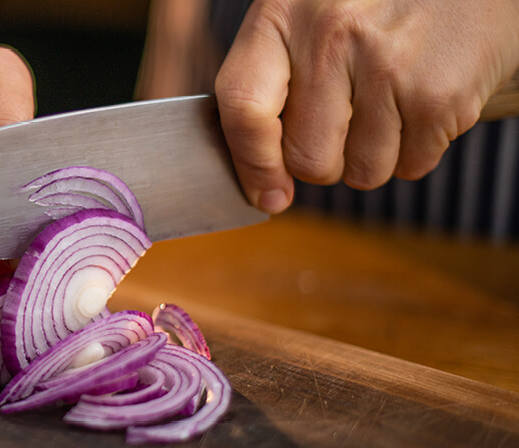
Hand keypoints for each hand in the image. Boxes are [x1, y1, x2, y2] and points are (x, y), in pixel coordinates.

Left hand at [215, 0, 518, 213]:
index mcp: (281, 15)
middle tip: (347, 123)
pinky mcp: (437, 93)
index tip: (268, 195)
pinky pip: (411, 165)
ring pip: (361, 172)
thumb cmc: (375, 2)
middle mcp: (329, 36)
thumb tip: (261, 177)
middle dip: (326, 161)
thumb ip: (271, 79)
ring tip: (390, 102)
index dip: (252, 164)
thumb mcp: (307, 15)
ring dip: (374, 157)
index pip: (243, 107)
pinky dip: (417, 149)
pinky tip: (422, 100)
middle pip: (306, 158)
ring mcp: (387, 65)